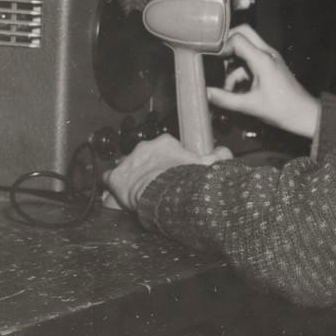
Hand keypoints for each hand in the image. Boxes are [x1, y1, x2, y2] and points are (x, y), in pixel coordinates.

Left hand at [102, 133, 231, 212]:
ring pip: (128, 165)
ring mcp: (129, 161)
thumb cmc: (186, 179)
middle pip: (144, 155)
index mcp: (164, 142)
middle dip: (148, 166)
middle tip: (155, 181)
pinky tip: (117, 194)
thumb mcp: (207, 166)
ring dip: (132, 175)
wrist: (166, 193)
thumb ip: (218, 156)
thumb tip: (224, 152)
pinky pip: (110, 178)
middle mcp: (144, 147)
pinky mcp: (116, 177)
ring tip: (139, 188)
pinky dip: (113, 185)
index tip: (170, 170)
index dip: (166, 159)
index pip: (163, 147)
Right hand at [207, 25, 320, 138]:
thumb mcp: (250, 105)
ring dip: (233, 65)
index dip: (222, 45)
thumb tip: (206, 93)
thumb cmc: (283, 109)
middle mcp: (266, 53)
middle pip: (243, 33)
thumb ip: (225, 99)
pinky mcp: (270, 65)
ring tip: (228, 88)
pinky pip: (250, 61)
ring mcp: (269, 58)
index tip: (212, 58)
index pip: (238, 38)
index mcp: (262, 59)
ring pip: (245, 49)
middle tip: (215, 59)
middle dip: (227, 44)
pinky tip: (237, 91)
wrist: (304, 115)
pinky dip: (241, 72)